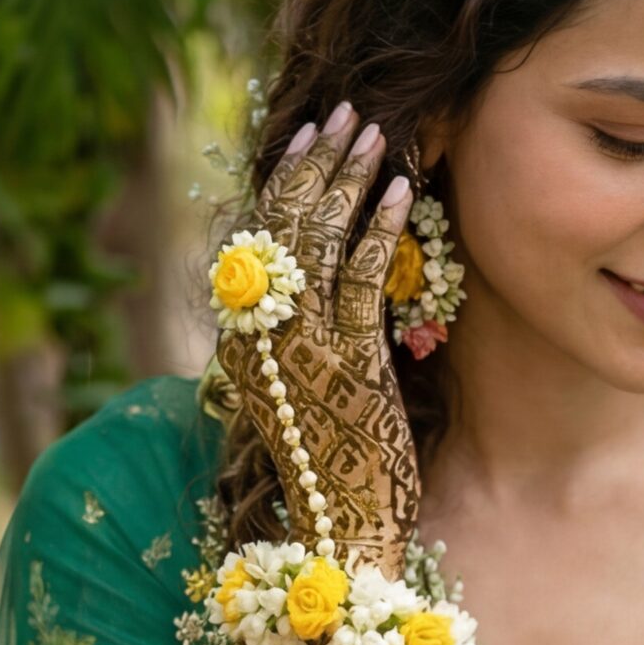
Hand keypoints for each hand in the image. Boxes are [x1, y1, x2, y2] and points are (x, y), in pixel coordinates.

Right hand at [225, 102, 420, 569]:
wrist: (345, 531)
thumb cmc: (337, 465)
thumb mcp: (312, 387)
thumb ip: (314, 330)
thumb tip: (337, 270)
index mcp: (241, 338)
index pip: (258, 234)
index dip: (286, 177)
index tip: (312, 134)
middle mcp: (260, 335)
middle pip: (282, 223)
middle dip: (318, 160)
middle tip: (348, 113)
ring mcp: (300, 347)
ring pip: (317, 240)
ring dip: (349, 179)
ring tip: (376, 135)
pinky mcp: (346, 363)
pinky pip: (360, 279)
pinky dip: (380, 229)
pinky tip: (402, 194)